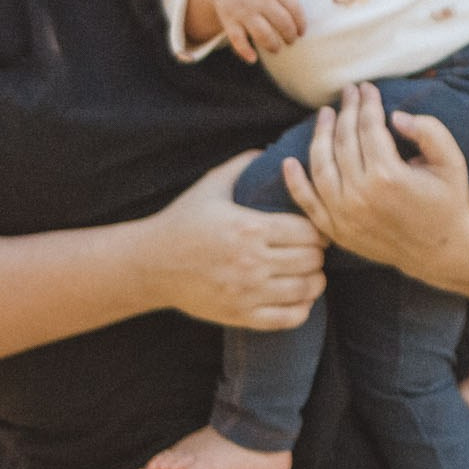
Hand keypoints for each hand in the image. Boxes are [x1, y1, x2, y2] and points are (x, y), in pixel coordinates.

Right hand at [148, 151, 326, 328]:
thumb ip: (244, 164)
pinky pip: (287, 318)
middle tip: (314, 250)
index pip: (309, 232)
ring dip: (315, 281)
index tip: (315, 229)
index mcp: (249, 228)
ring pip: (305, 290)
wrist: (150, 264)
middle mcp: (251, 262)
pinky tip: (299, 298)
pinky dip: (302, 309)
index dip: (318, 230)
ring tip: (311, 273)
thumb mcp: (211, 185)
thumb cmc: (183, 221)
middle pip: (311, 260)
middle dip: (318, 254)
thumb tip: (275, 150)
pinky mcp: (239, 316)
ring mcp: (246, 292)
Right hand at [198, 0, 305, 62]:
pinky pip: (237, 39)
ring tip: (276, 49)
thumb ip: (286, 0)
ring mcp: (243, 10)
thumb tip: (301, 25)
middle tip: (290, 41)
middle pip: (282, 21)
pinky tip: (253, 59)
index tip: (301, 33)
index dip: (300, 23)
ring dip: (272, 44)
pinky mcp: (229, 21)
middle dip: (289, 35)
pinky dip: (245, 50)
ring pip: (262, 32)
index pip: (294, 7)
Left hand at [283, 83, 468, 278]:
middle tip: (348, 92)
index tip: (367, 88)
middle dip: (346, 111)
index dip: (367, 103)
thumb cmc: (448, 201)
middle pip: (343, 141)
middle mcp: (360, 195)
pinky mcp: (337, 231)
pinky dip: (295, 182)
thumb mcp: (452, 162)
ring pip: (321, 165)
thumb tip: (396, 116)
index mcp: (388, 176)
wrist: (440, 252)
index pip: (368, 127)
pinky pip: (307, 202)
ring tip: (326, 115)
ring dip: (320, 135)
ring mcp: (344, 215)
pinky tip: (289, 161)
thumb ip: (430, 131)